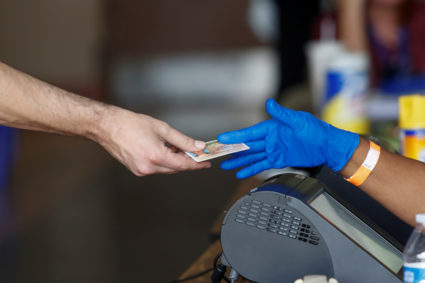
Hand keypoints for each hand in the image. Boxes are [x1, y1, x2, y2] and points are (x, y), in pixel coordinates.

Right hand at [96, 108, 210, 175]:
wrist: (108, 127)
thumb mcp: (162, 129)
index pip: (183, 164)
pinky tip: (165, 151)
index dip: (197, 164)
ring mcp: (141, 171)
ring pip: (166, 169)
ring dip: (175, 161)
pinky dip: (164, 162)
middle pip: (175, 168)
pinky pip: (156, 169)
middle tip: (195, 153)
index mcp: (156, 156)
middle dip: (187, 161)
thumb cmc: (131, 124)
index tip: (206, 163)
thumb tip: (198, 146)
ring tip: (178, 148)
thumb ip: (182, 140)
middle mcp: (148, 167)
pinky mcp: (136, 170)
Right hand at [217, 99, 358, 178]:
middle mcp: (270, 139)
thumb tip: (270, 102)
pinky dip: (251, 169)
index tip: (223, 138)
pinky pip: (262, 165)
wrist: (328, 147)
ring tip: (226, 165)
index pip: (250, 133)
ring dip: (239, 161)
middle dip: (233, 150)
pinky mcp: (279, 160)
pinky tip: (241, 173)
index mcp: (272, 128)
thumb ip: (282, 114)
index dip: (236, 136)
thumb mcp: (298, 120)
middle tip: (219, 154)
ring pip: (252, 156)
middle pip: (248, 145)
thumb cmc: (315, 130)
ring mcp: (274, 150)